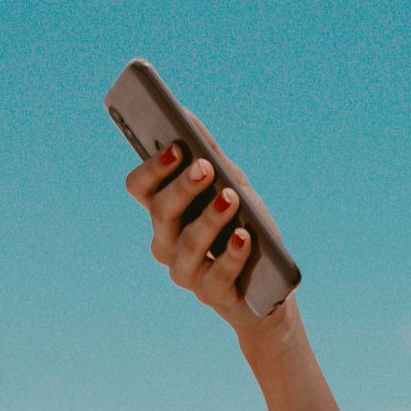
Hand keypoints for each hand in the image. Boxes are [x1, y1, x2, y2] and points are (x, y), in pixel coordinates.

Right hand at [124, 106, 289, 339]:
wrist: (270, 283)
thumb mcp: (232, 184)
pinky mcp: (211, 295)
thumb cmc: (244, 226)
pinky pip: (217, 274)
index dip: (153, 168)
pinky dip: (232, 254)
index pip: (140, 187)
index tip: (177, 147)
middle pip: (160, 212)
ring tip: (230, 198)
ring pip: (187, 244)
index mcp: (164, 212)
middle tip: (205, 167)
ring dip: (209, 218)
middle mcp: (166, 242)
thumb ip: (209, 152)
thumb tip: (186, 114)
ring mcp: (186, 272)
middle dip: (183, 188)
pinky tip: (244, 236)